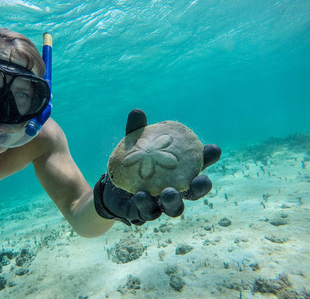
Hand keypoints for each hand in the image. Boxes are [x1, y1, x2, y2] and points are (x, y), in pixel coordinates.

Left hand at [94, 109, 220, 225]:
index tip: (213, 149)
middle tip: (202, 180)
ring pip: (175, 209)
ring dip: (174, 201)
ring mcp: (160, 204)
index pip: (198, 164)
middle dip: (201, 187)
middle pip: (194, 192)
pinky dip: (145, 204)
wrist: (111, 187)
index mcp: (177, 171)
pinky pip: (148, 212)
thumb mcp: (132, 146)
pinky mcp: (144, 214)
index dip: (208, 158)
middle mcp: (175, 189)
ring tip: (169, 192)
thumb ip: (136, 132)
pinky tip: (140, 195)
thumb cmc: (131, 163)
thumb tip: (137, 111)